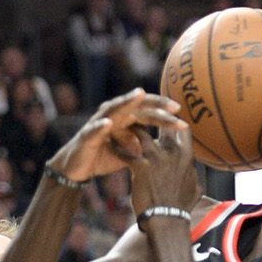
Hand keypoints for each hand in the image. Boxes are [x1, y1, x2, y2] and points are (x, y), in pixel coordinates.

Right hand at [52, 89, 186, 183]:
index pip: (149, 112)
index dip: (165, 113)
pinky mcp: (87, 134)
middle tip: (174, 107)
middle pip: (137, 106)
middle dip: (156, 106)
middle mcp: (114, 114)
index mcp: (126, 118)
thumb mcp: (129, 151)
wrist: (78, 167)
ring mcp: (99, 122)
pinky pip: (94, 128)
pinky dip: (101, 125)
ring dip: (127, 101)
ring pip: (115, 109)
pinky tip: (110, 123)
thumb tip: (166, 148)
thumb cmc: (104, 156)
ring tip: (139, 95)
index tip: (183, 118)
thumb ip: (144, 145)